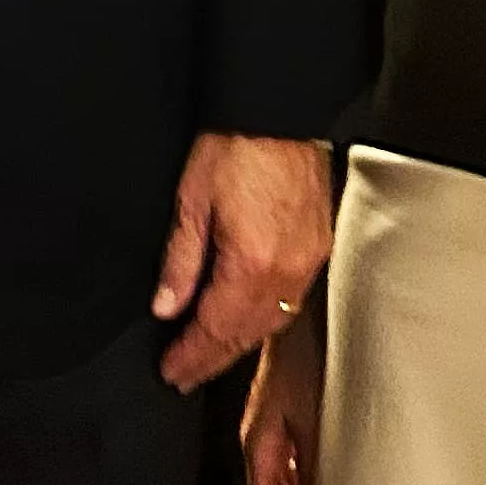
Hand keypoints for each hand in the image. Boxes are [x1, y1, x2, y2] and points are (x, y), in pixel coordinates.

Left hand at [152, 132, 332, 392]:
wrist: (278, 109)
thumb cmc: (237, 142)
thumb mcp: (191, 200)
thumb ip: (180, 260)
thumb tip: (167, 304)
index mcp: (252, 262)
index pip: (217, 328)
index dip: (192, 356)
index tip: (172, 372)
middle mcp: (288, 270)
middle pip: (247, 334)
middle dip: (214, 358)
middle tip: (186, 374)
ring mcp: (309, 260)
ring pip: (272, 322)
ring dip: (240, 342)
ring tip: (212, 355)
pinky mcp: (318, 246)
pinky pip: (290, 300)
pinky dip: (265, 318)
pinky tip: (249, 320)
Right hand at [243, 308, 322, 484]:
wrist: (314, 309)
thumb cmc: (313, 354)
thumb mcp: (318, 422)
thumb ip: (317, 473)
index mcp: (260, 443)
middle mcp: (264, 434)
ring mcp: (278, 419)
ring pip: (286, 477)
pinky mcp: (294, 406)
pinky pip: (298, 458)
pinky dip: (315, 479)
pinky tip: (338, 481)